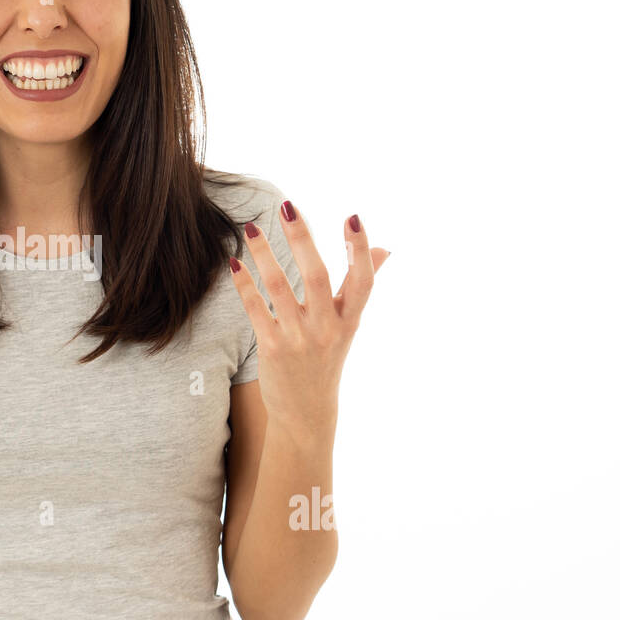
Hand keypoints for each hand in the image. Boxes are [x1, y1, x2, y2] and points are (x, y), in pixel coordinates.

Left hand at [228, 200, 388, 434]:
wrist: (306, 412)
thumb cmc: (327, 360)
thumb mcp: (348, 326)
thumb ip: (360, 286)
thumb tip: (384, 249)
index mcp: (349, 320)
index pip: (362, 281)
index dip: (359, 250)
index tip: (353, 218)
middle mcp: (327, 328)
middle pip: (316, 276)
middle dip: (302, 239)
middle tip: (287, 206)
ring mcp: (299, 339)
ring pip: (280, 287)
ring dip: (264, 254)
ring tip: (251, 228)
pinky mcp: (272, 348)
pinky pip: (256, 309)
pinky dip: (245, 284)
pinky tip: (235, 263)